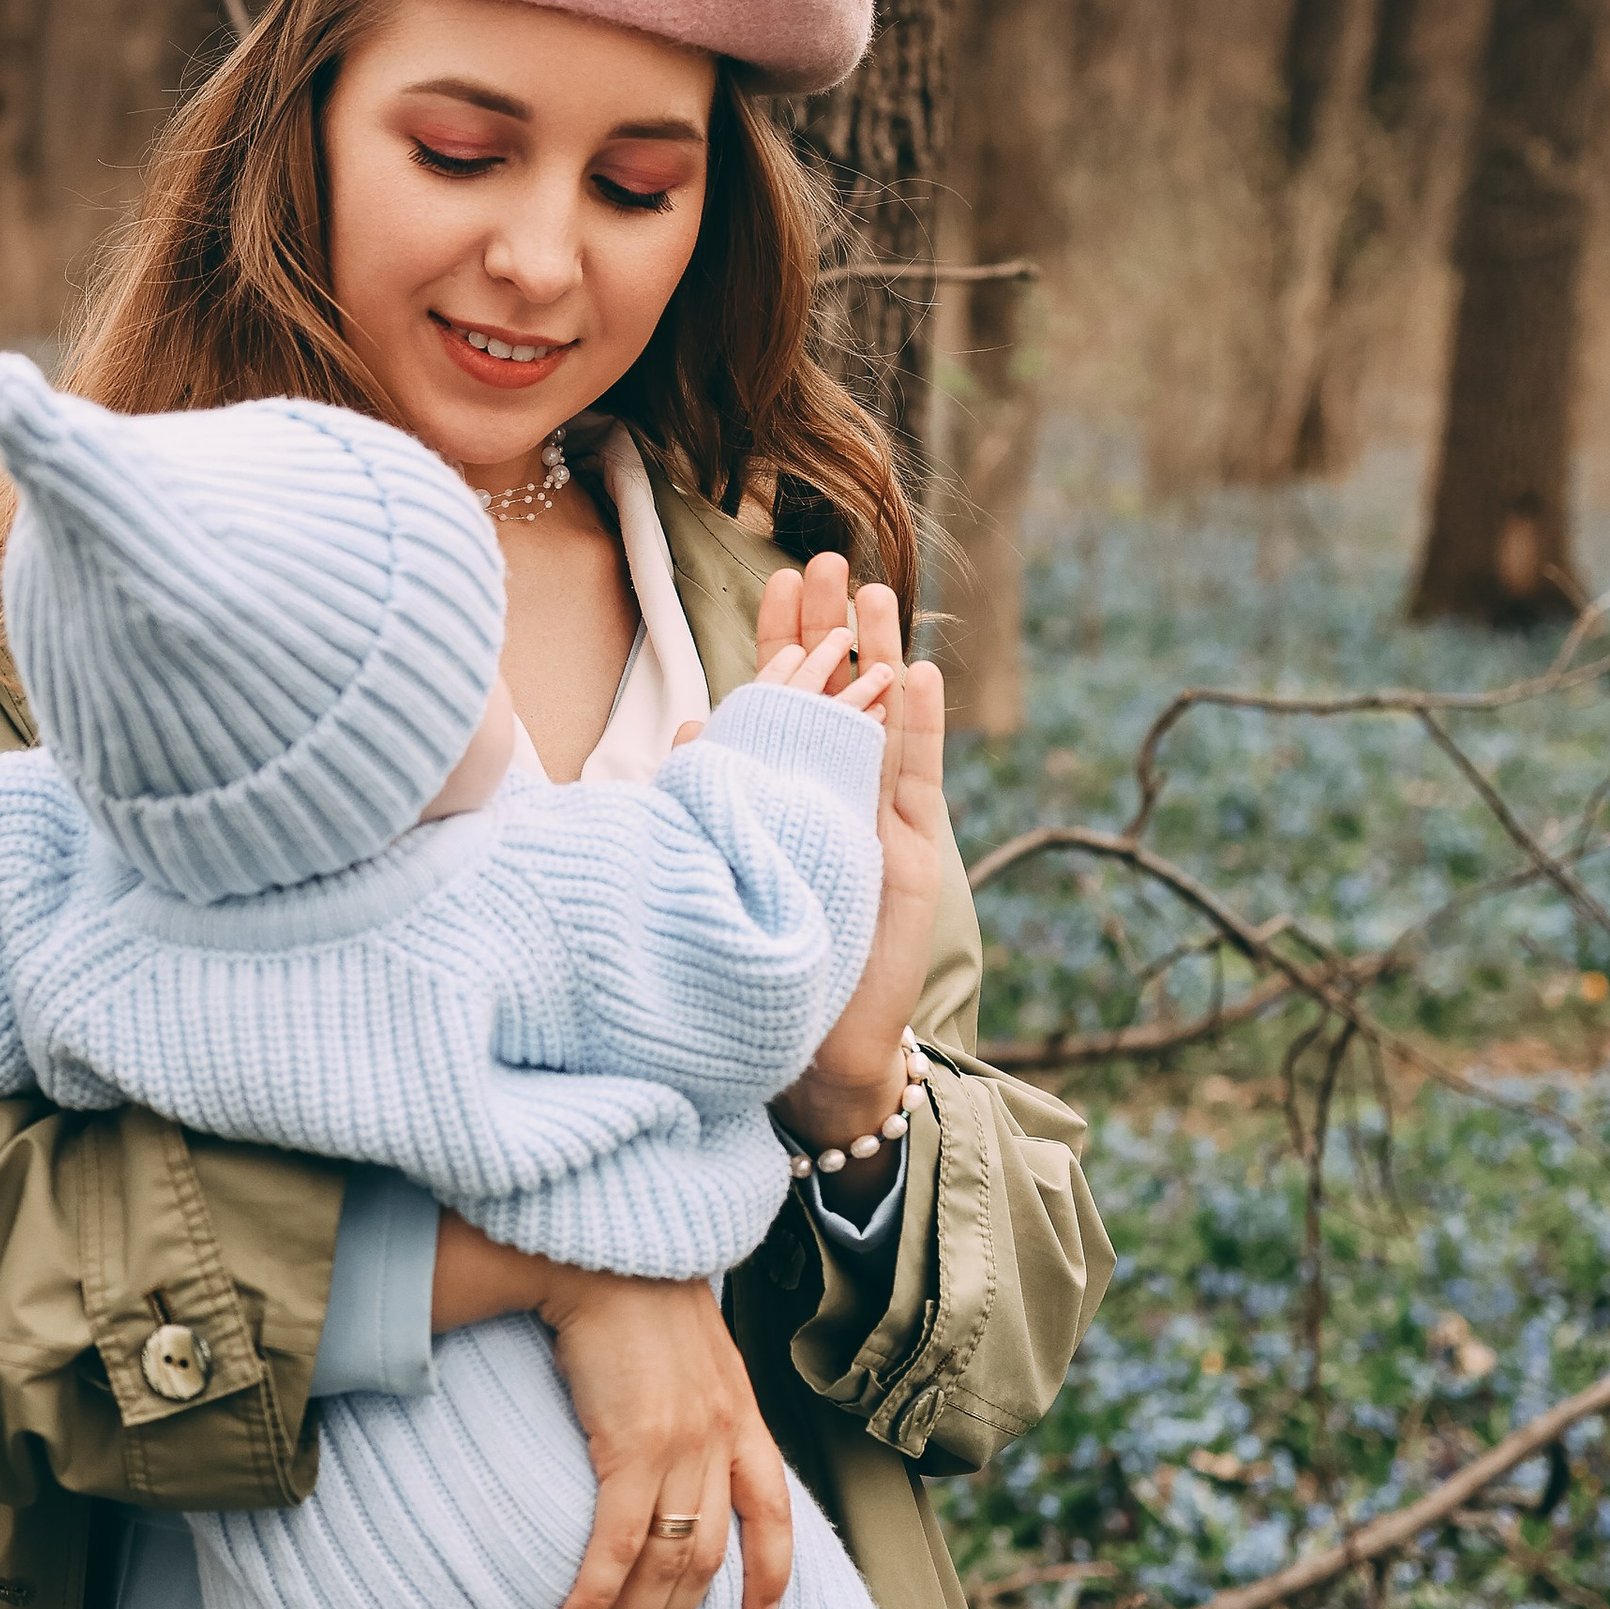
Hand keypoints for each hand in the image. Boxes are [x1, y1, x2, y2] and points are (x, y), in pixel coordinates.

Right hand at [425, 1225, 794, 1608]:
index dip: (772, 1577)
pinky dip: (595, 1593)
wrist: (606, 1254)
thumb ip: (696, 1403)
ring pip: (667, 1561)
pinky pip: (617, 1544)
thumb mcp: (692, 1353)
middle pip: (710, 1556)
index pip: (775, 1513)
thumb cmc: (636, 1297)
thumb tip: (674, 1448)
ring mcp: (684, 1443)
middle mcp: (723, 1436)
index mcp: (742, 1415)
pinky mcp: (634, 1444)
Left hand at [757, 558, 947, 1151]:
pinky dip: (917, 726)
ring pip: (882, 721)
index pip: (789, 699)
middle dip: (835, 625)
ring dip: (882, 655)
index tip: (778, 576)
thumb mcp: (728, 867)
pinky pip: (913, 778)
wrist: (815, 1053)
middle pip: (841, 693)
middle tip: (829, 556)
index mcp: (791, 794)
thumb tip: (690, 729)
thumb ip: (714, 800)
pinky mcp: (906, 857)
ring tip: (876, 590)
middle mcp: (837, 797)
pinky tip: (919, 672)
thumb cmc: (766, 962)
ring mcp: (877, 823)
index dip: (786, 638)